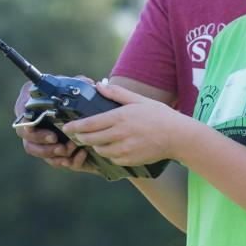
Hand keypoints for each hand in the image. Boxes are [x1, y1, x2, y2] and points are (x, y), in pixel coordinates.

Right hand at [13, 78, 96, 172]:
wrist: (77, 109)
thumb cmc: (69, 94)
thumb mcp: (75, 86)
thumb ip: (80, 83)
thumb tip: (88, 84)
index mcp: (29, 100)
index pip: (21, 112)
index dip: (29, 123)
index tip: (45, 130)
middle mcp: (28, 118)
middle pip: (25, 134)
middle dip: (41, 141)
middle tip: (57, 142)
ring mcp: (34, 135)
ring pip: (32, 148)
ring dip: (49, 152)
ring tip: (66, 150)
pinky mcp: (43, 147)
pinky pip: (46, 158)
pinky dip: (58, 160)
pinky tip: (72, 158)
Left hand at [64, 81, 187, 165]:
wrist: (177, 137)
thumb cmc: (159, 116)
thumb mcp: (138, 100)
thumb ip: (117, 93)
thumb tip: (99, 85)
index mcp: (120, 118)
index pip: (90, 124)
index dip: (75, 127)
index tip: (67, 127)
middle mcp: (120, 135)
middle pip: (90, 139)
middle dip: (81, 137)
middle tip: (78, 134)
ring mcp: (125, 149)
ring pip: (100, 150)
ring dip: (96, 145)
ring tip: (97, 140)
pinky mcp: (130, 160)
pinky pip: (112, 158)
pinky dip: (109, 154)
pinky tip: (113, 147)